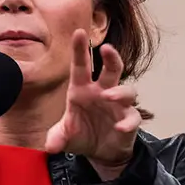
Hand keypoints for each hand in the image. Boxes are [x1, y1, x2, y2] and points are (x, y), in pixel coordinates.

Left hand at [45, 29, 140, 178]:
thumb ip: (57, 138)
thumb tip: (51, 147)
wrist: (100, 152)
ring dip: (120, 91)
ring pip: (127, 90)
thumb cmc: (81, 135)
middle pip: (111, 69)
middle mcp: (102, 92)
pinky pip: (133, 116)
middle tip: (107, 49)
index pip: (81, 67)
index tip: (79, 32)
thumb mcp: (64, 138)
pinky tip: (120, 127)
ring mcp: (118, 105)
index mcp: (82, 90)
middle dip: (111, 58)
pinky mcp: (129, 120)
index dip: (80, 50)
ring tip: (109, 95)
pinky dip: (128, 121)